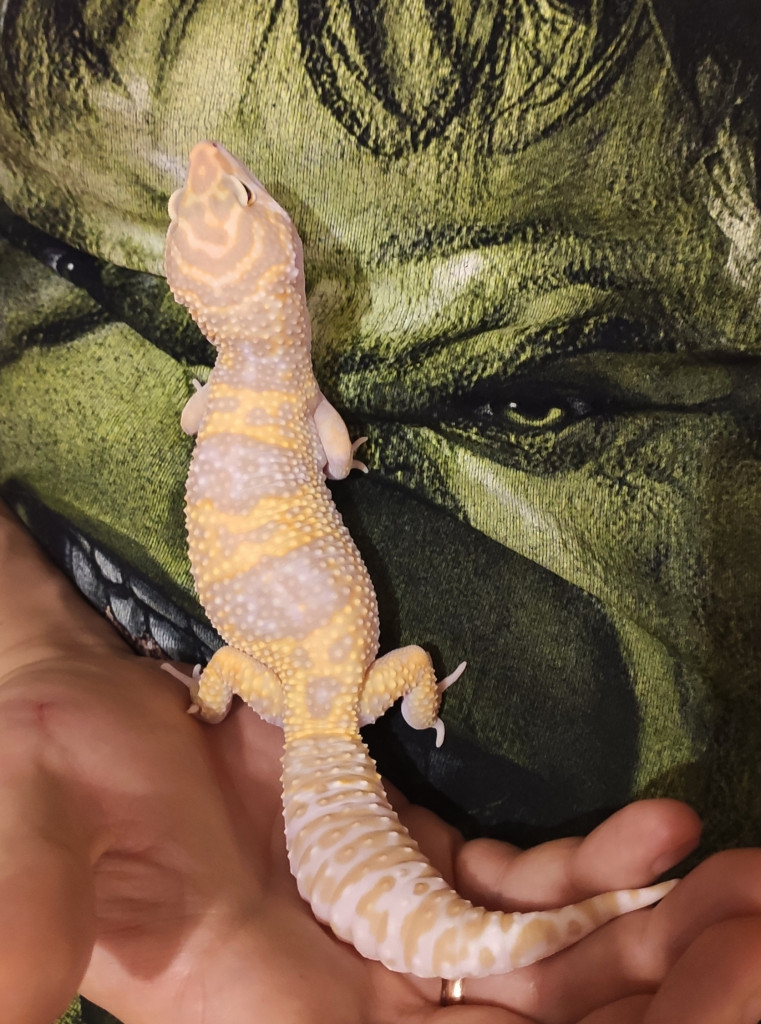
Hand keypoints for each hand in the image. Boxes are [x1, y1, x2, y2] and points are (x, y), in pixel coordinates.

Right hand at [0, 499, 750, 1023]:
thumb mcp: (28, 842)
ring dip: (617, 933)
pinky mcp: (381, 845)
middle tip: (734, 933)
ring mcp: (363, 911)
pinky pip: (498, 878)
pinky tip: (637, 837)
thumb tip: (23, 988)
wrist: (63, 697)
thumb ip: (36, 915)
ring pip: (518, 958)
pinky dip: (571, 869)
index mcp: (256, 1007)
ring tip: (704, 876)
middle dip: (621, 1001)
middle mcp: (328, 978)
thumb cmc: (31, 769)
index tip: (654, 1015)